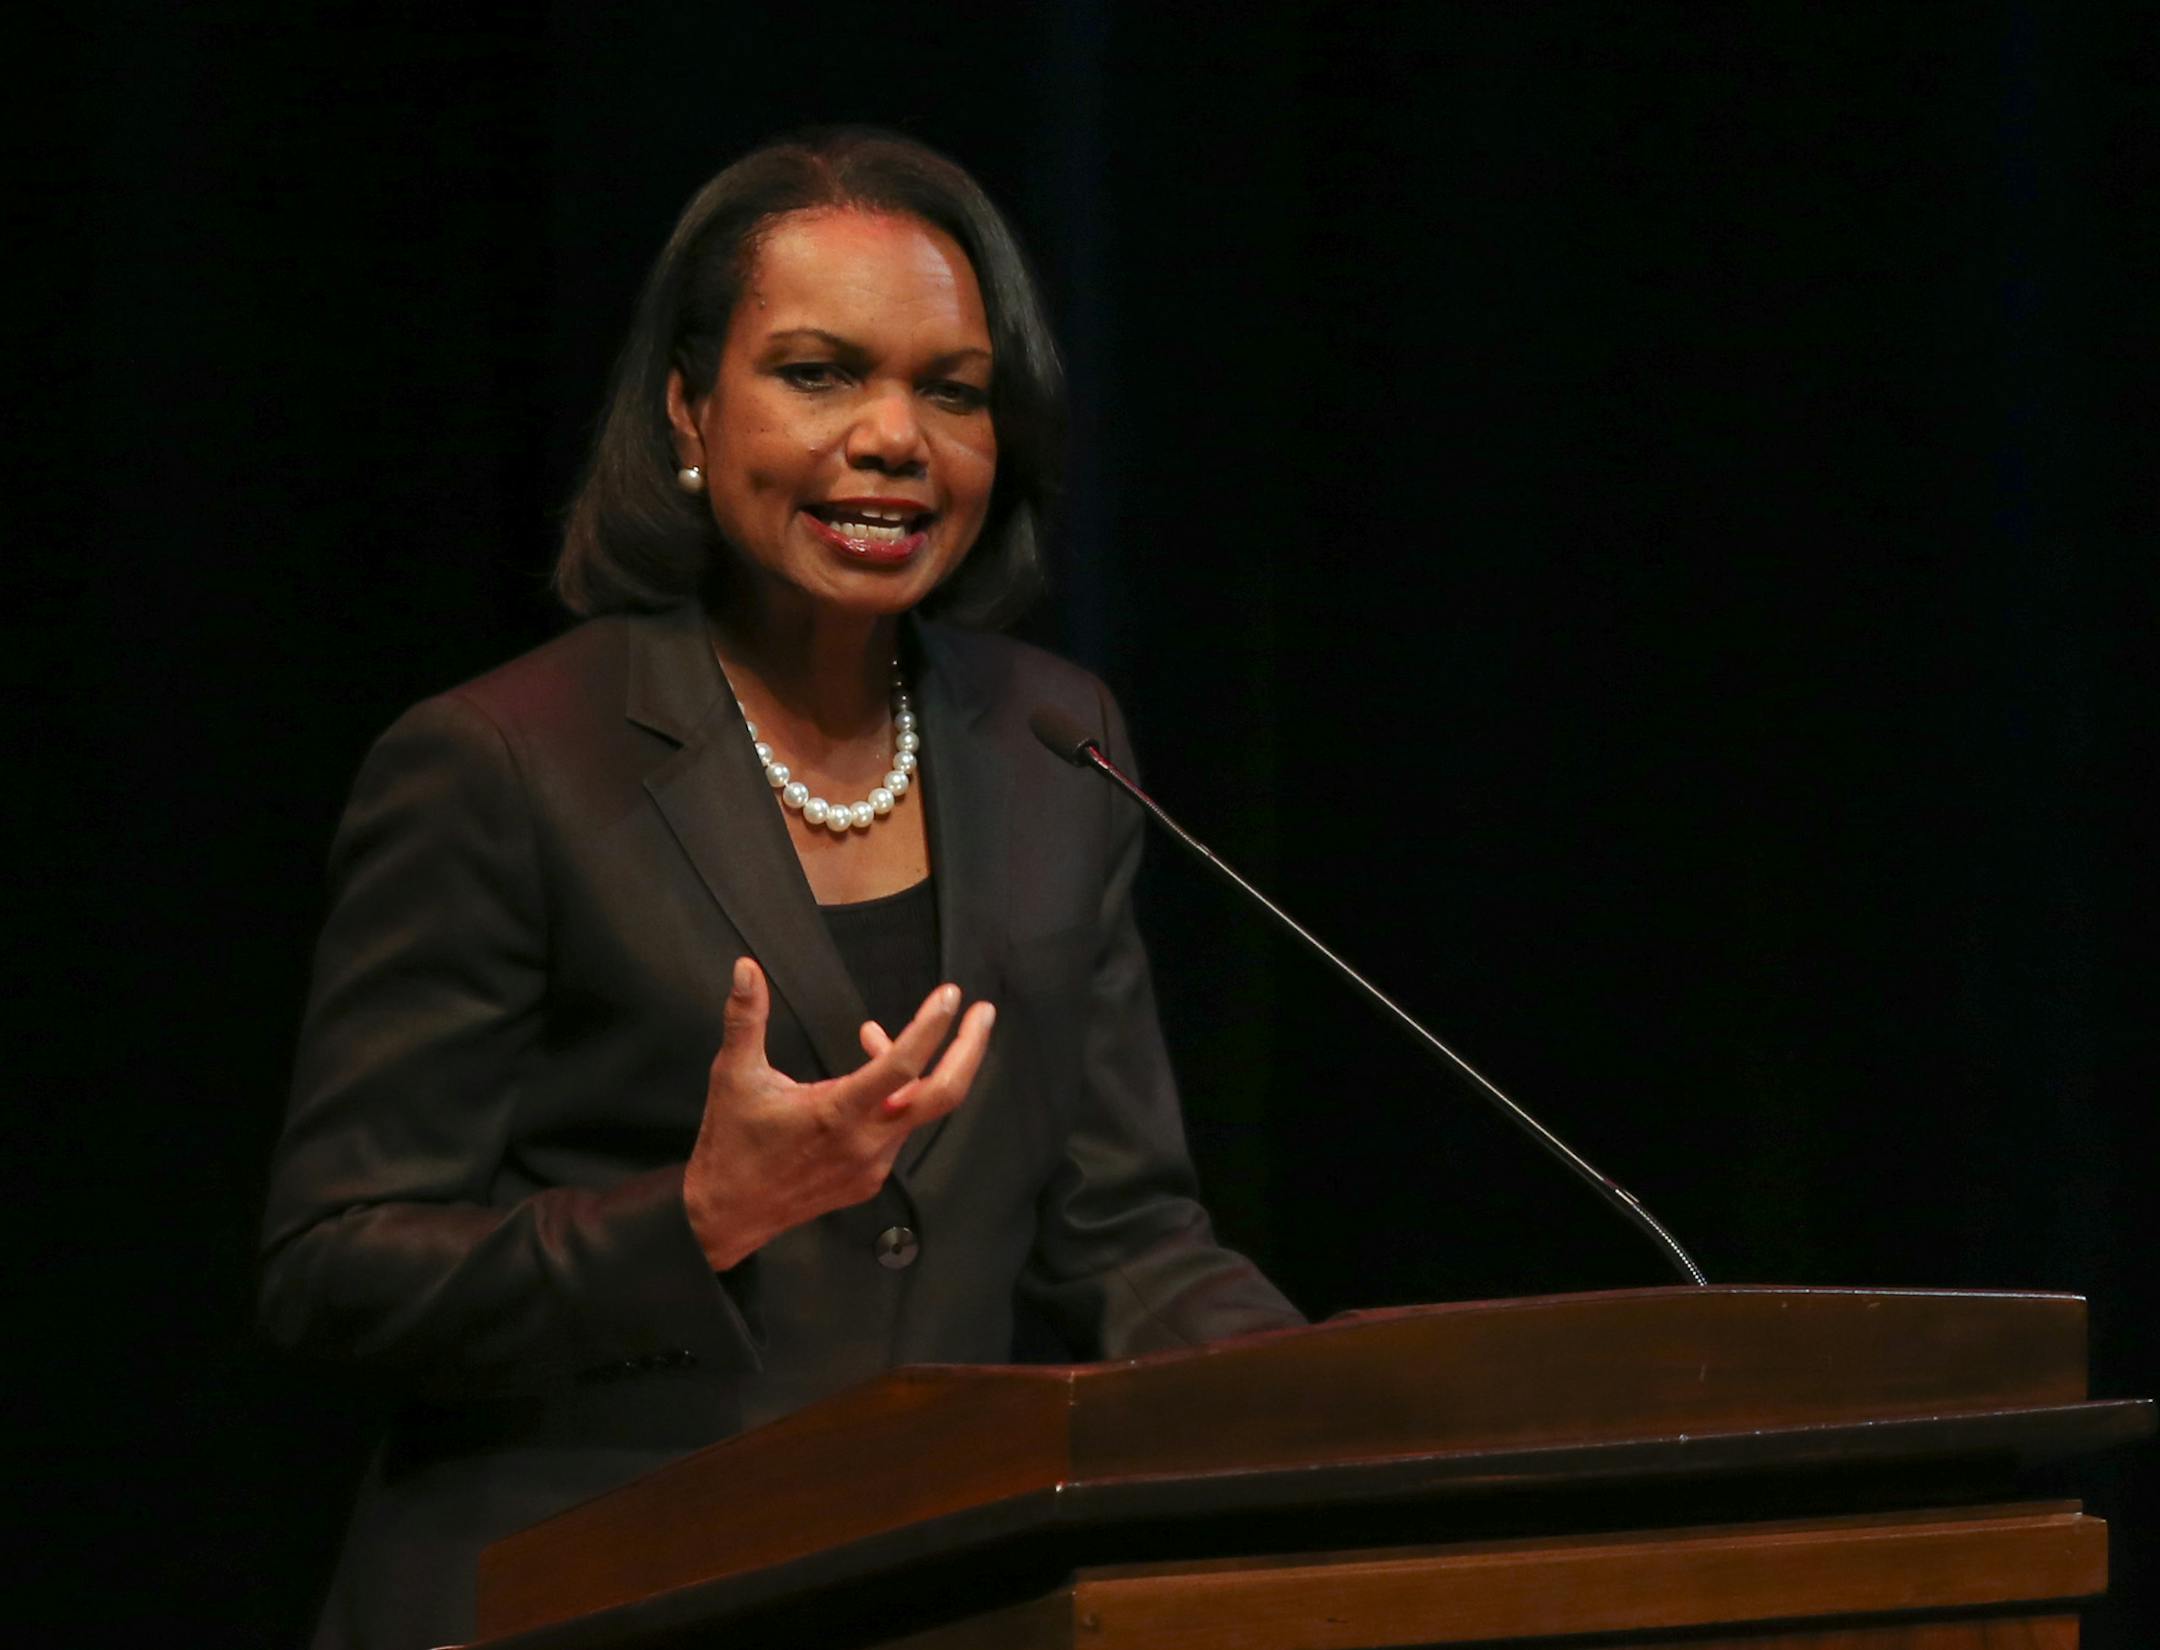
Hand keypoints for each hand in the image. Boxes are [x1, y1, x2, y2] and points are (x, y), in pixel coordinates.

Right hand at [683, 958, 995, 1270]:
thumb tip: (746, 968)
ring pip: (916, 1109)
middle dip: (969, 1050)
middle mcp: (865, 1142)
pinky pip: (899, 1129)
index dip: (930, 1028)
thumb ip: (745, 1019)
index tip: (950, 995)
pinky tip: (867, 1079)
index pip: (901, 1066)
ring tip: (874, 1035)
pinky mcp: (870, 1179)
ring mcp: (872, 1164)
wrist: (726, 1216)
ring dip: (914, 1068)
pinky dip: (896, 1097)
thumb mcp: (734, 1075)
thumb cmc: (730, 1141)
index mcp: (835, 1113)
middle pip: (942, 1095)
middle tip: (983, 1012)